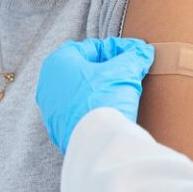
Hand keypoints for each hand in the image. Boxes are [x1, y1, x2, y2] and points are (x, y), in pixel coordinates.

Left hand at [36, 37, 154, 154]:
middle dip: (108, 70)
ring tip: (123, 93)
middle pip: (85, 69)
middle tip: (129, 73)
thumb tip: (143, 52)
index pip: (92, 47)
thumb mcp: (124, 72)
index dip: (117, 50)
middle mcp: (49, 84)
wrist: (97, 144)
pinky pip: (79, 111)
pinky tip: (111, 111)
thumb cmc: (104, 100)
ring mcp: (51, 109)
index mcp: (58, 62)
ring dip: (101, 90)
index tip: (134, 55)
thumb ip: (134, 57)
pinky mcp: (59, 129)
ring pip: (81, 91)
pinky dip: (94, 108)